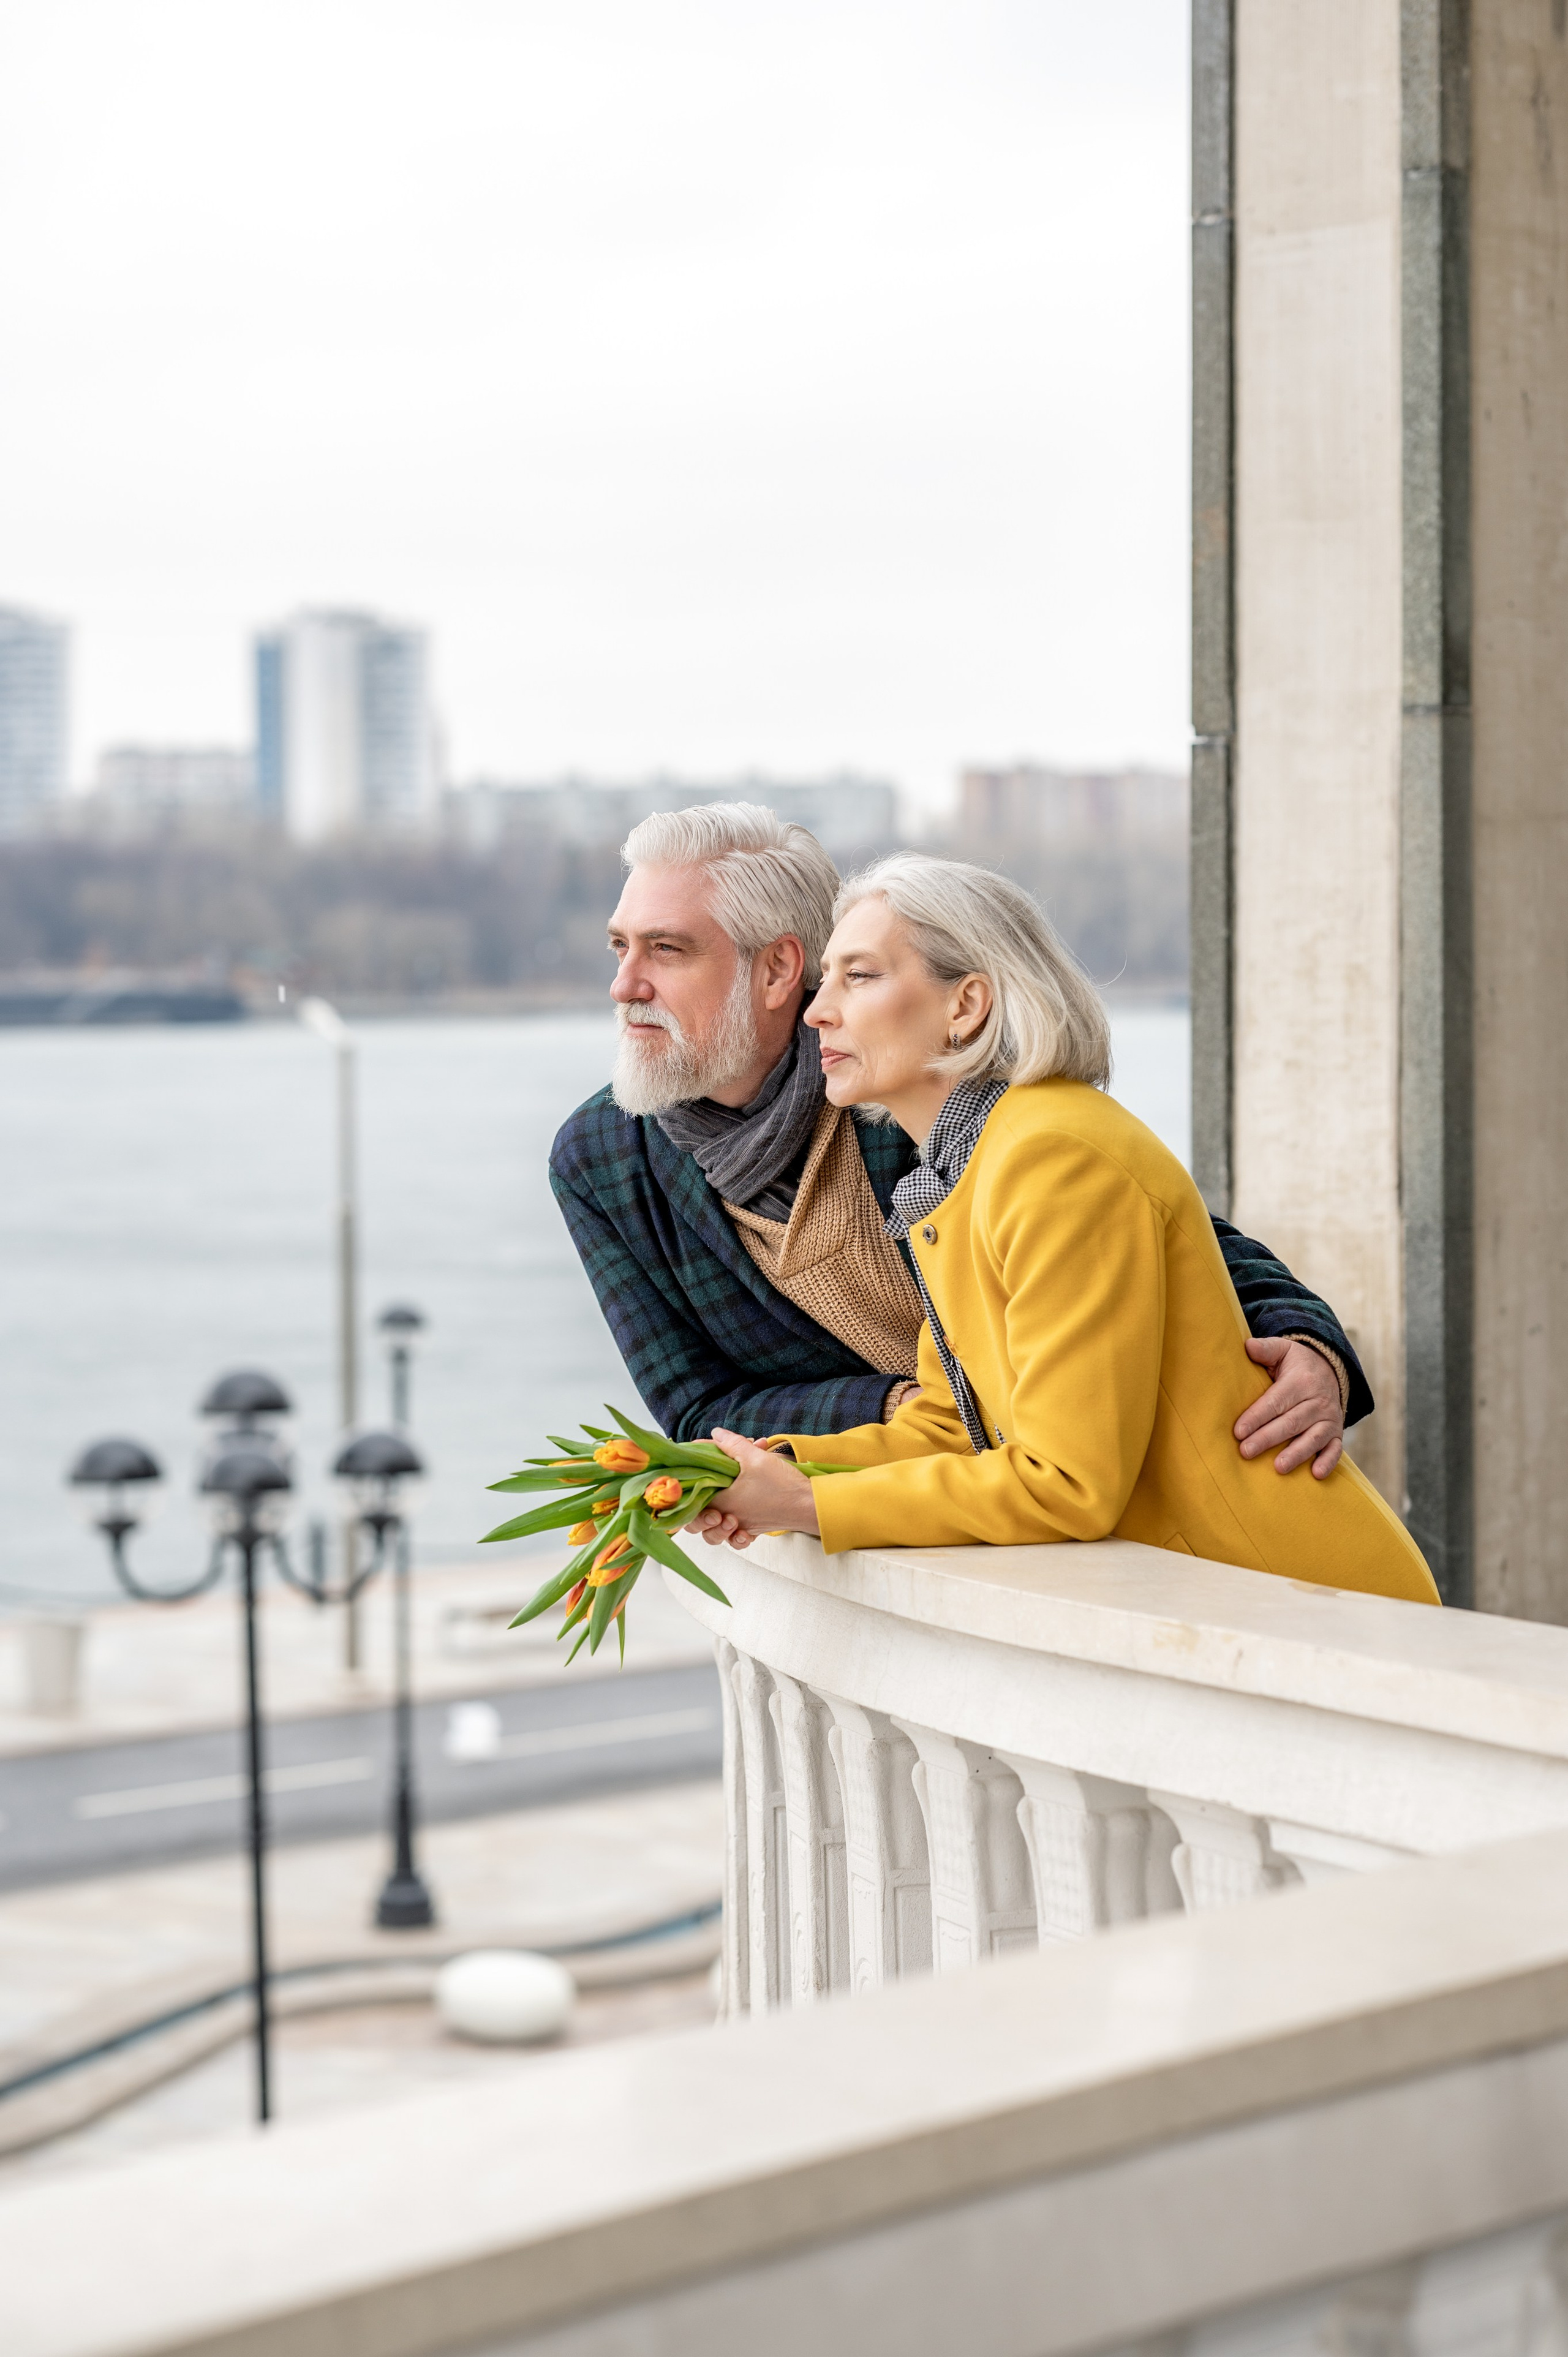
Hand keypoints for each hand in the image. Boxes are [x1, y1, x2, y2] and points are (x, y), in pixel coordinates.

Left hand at [682, 1429, 819, 1549]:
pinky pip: (736, 1539)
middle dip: (701, 1508)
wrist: (810, 1506)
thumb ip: (732, 1444)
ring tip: (725, 1512)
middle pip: (698, 1522)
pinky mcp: (755, 1529)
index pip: (693, 1498)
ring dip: (716, 1524)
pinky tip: (739, 1524)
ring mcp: (742, 1526)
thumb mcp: (755, 1458)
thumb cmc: (782, 1485)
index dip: (692, 1486)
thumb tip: (715, 1433)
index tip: (700, 1471)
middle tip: (713, 1493)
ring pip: (715, 1534)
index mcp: (722, 1503)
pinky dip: (735, 1536)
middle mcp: (729, 1519)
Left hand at [1234, 1337, 1343, 1477]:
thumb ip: (1266, 1348)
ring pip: (1312, 1438)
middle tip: (1246, 1451)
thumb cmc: (1297, 1364)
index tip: (1238, 1431)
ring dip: (1296, 1454)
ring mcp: (1329, 1418)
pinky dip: (1328, 1462)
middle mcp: (1317, 1401)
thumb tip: (1247, 1346)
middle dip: (1268, 1438)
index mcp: (1300, 1382)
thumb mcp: (1283, 1350)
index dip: (1257, 1416)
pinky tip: (1316, 1474)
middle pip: (1291, 1422)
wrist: (1330, 1370)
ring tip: (1278, 1467)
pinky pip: (1335, 1449)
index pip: (1276, 1401)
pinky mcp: (1336, 1432)